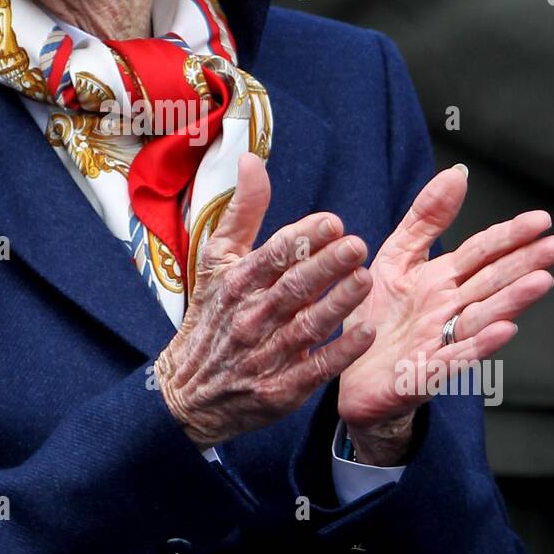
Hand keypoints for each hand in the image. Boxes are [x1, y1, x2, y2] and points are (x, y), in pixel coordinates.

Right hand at [153, 153, 376, 448]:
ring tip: (364, 280)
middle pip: (291, 288)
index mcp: (236, 283)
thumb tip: (252, 160)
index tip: (332, 222)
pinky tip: (365, 335)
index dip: (302, 238)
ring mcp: (264, 356)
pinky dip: (339, 353)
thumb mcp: (216, 262)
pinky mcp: (279, 390)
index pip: (272, 255)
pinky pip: (314, 370)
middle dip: (325, 266)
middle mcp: (249, 317)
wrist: (188, 393)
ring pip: (306, 327)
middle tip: (357, 246)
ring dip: (337, 304)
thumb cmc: (211, 318)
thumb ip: (242, 212)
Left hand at [338, 164, 553, 462]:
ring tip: (541, 281)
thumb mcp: (395, 258)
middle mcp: (450, 309)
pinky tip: (502, 330)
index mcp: (443, 280)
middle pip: (493, 282)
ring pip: (483, 317)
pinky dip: (479, 345)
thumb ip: (426, 219)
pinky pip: (456, 357)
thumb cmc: (375, 317)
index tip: (542, 219)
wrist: (347, 369)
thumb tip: (457, 174)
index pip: (483, 252)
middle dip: (528, 263)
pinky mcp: (426, 371)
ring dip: (513, 301)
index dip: (510, 235)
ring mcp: (442, 340)